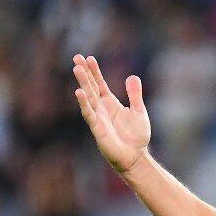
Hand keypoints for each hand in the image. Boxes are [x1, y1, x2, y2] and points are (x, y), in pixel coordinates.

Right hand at [72, 54, 150, 173]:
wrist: (135, 157)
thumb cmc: (136, 137)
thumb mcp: (139, 112)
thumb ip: (135, 95)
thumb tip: (133, 76)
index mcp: (110, 103)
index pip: (100, 84)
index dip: (95, 71)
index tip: (89, 58)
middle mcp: (102, 108)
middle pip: (91, 87)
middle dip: (85, 72)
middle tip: (77, 57)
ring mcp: (98, 117)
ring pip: (88, 97)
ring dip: (83, 83)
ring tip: (77, 68)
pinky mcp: (97, 128)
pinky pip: (89, 113)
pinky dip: (84, 103)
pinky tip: (79, 91)